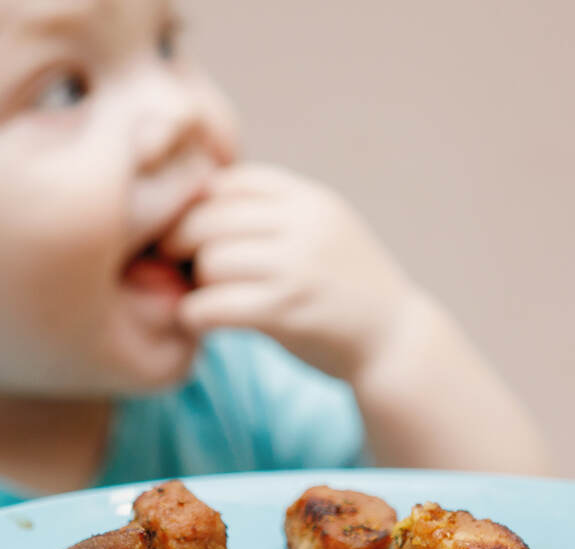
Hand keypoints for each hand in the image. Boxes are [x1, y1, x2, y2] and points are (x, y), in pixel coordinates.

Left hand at [165, 163, 414, 382]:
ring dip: (194, 283)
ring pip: (210, 260)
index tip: (190, 236)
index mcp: (308, 199)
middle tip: (179, 270)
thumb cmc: (344, 290)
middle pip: (208, 218)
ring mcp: (298, 267)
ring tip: (202, 296)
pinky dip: (195, 314)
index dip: (197, 207)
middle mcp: (305, 225)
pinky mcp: (288, 311)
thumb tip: (192, 205)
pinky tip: (199, 321)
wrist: (395, 341)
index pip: (228, 182)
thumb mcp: (321, 231)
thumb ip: (272, 214)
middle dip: (181, 244)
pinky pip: (215, 304)